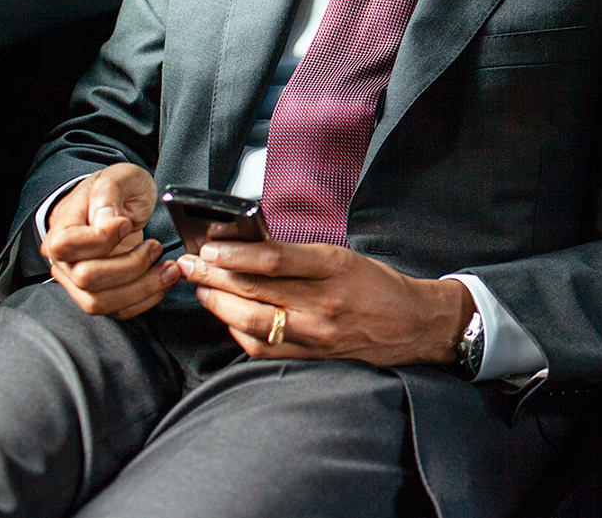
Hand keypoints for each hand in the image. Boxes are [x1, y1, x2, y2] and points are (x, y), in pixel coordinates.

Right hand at [41, 163, 179, 320]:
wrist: (121, 203)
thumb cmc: (117, 190)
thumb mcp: (118, 176)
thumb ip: (109, 193)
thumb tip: (105, 220)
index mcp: (62, 227)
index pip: (66, 245)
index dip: (99, 239)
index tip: (125, 224)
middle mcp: (65, 260)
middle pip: (87, 278)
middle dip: (130, 266)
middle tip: (155, 246)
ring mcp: (80, 281)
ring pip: (102, 301)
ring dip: (142, 288)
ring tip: (168, 268)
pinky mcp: (101, 294)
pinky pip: (119, 310)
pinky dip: (146, 299)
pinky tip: (163, 280)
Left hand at [179, 241, 474, 365]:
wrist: (413, 324)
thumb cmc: (376, 283)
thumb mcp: (343, 257)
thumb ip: (299, 256)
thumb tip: (247, 249)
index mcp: (333, 267)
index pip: (273, 260)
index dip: (234, 255)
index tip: (207, 247)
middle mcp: (323, 302)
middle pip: (255, 289)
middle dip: (214, 276)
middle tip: (188, 266)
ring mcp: (316, 333)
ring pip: (252, 321)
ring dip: (219, 305)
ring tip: (203, 290)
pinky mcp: (313, 355)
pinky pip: (264, 347)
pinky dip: (239, 332)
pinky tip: (228, 318)